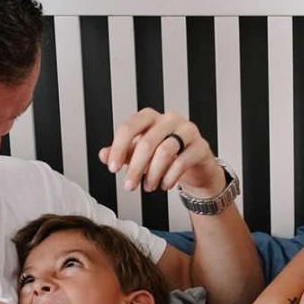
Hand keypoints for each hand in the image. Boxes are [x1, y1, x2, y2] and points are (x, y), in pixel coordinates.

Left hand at [98, 108, 224, 194]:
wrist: (195, 164)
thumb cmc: (165, 155)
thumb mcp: (139, 154)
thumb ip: (122, 153)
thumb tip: (103, 154)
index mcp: (150, 117)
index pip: (129, 127)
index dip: (118, 149)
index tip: (113, 168)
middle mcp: (169, 120)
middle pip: (147, 142)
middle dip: (135, 168)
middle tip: (129, 185)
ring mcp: (187, 131)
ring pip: (165, 151)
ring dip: (153, 174)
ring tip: (149, 186)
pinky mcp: (200, 146)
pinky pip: (182, 161)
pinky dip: (170, 177)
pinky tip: (165, 185)